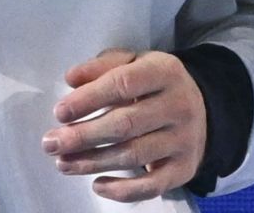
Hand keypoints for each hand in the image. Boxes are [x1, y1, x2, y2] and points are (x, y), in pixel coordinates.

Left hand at [42, 48, 207, 201]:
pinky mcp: (184, 169)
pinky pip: (151, 186)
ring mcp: (184, 139)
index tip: (59, 113)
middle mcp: (179, 105)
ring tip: (63, 163)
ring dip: (92, 162)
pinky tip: (97, 185)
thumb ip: (103, 66)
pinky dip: (122, 190)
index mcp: (165, 72)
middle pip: (125, 124)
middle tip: (50, 144)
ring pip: (133, 156)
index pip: (123, 84)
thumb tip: (71, 79)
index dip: (89, 99)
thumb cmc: (155, 85)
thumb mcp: (134, 63)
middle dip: (83, 136)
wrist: (203, 110)